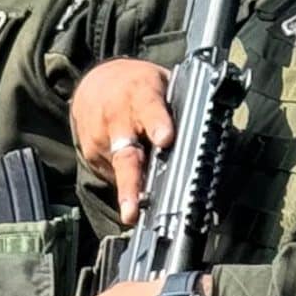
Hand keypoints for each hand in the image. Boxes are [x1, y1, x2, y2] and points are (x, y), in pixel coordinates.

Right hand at [72, 57, 174, 216]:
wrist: (94, 83)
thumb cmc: (138, 86)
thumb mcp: (162, 83)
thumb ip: (178, 107)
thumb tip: (204, 134)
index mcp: (141, 95)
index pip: (150, 110)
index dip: (159, 125)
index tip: (165, 140)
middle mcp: (117, 120)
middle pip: (126, 157)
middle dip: (131, 185)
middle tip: (132, 211)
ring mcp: (100, 141)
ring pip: (120, 173)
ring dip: (133, 192)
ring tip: (136, 210)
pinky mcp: (91, 156)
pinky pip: (114, 174)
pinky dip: (127, 179)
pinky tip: (134, 173)